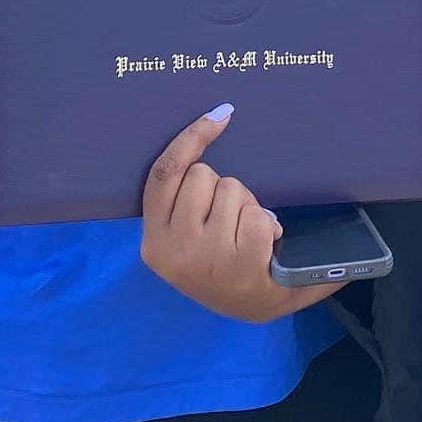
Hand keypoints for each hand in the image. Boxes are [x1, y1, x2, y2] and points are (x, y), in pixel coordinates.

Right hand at [139, 106, 345, 323]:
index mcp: (155, 242)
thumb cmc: (222, 258)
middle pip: (203, 174)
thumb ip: (180, 198)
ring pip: (232, 189)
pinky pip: (257, 214)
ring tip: (245, 237)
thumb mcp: (186, 236)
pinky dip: (267, 224)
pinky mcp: (241, 264)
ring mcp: (207, 259)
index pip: (163, 175)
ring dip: (245, 206)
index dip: (189, 139)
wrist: (258, 306)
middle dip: (222, 188)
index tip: (219, 114)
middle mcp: (174, 251)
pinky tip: (264, 248)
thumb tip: (207, 122)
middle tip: (229, 222)